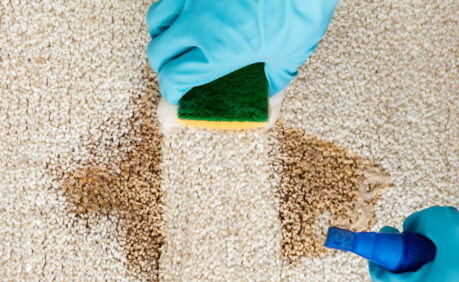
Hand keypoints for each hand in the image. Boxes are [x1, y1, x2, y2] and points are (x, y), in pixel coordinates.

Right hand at [147, 0, 338, 103]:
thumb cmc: (302, 11)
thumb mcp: (291, 55)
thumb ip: (274, 79)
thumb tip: (269, 95)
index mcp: (219, 51)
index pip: (174, 77)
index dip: (171, 91)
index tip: (177, 95)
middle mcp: (200, 23)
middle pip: (157, 51)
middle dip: (163, 67)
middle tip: (176, 72)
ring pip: (156, 19)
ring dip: (162, 36)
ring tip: (177, 41)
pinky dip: (173, 10)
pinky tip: (190, 14)